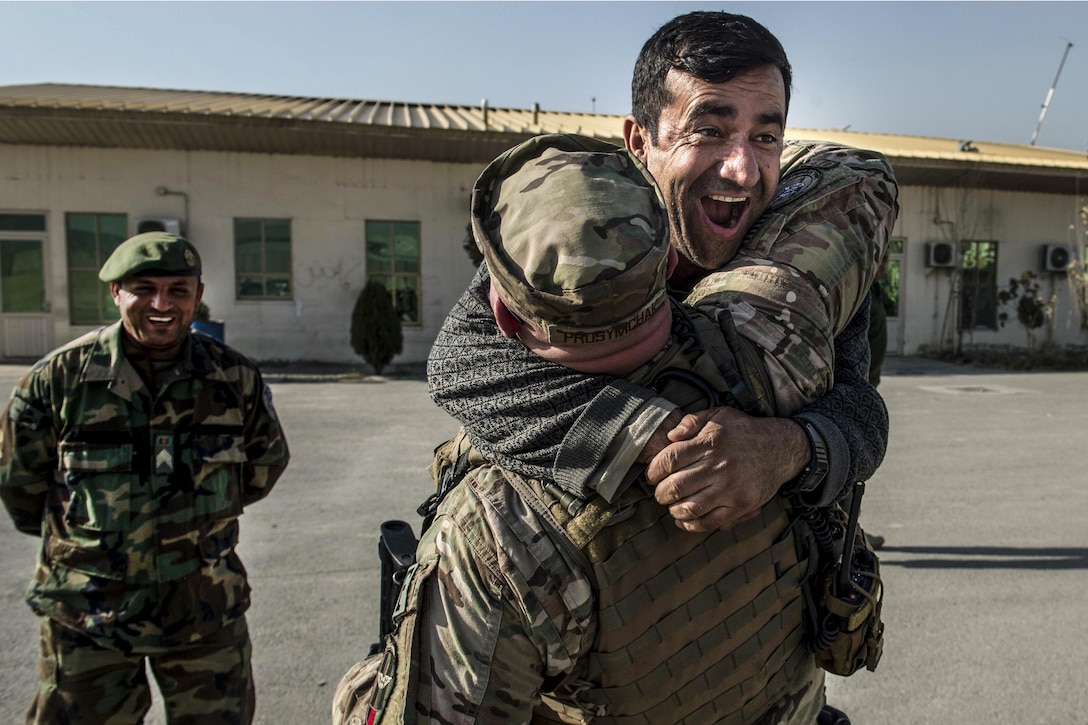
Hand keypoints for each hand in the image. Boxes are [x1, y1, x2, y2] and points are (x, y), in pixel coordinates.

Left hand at [645, 407, 808, 531]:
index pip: (670, 459)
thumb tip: (670, 436)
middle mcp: (719, 467)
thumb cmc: (744, 431)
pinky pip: (709, 522)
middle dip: (660, 492)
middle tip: (659, 491)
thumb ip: (691, 421)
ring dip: (673, 509)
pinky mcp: (741, 506)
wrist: (780, 449)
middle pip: (675, 486)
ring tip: (671, 504)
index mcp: (710, 443)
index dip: (654, 470)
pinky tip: (683, 518)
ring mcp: (731, 489)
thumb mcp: (718, 414)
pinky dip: (691, 524)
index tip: (652, 474)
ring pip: (689, 508)